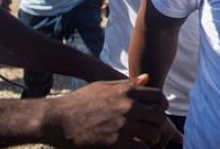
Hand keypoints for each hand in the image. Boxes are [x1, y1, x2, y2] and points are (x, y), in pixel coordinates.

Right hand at [44, 75, 169, 147]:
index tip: (156, 112)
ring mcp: (123, 126)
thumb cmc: (80, 101)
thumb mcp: (104, 86)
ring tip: (144, 141)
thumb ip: (128, 84)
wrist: (58, 120)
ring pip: (153, 135)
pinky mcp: (116, 144)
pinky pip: (141, 148)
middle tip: (151, 130)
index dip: (161, 106)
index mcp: (127, 91)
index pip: (159, 97)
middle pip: (159, 117)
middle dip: (158, 124)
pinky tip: (134, 147)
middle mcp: (129, 107)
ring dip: (151, 139)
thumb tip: (147, 77)